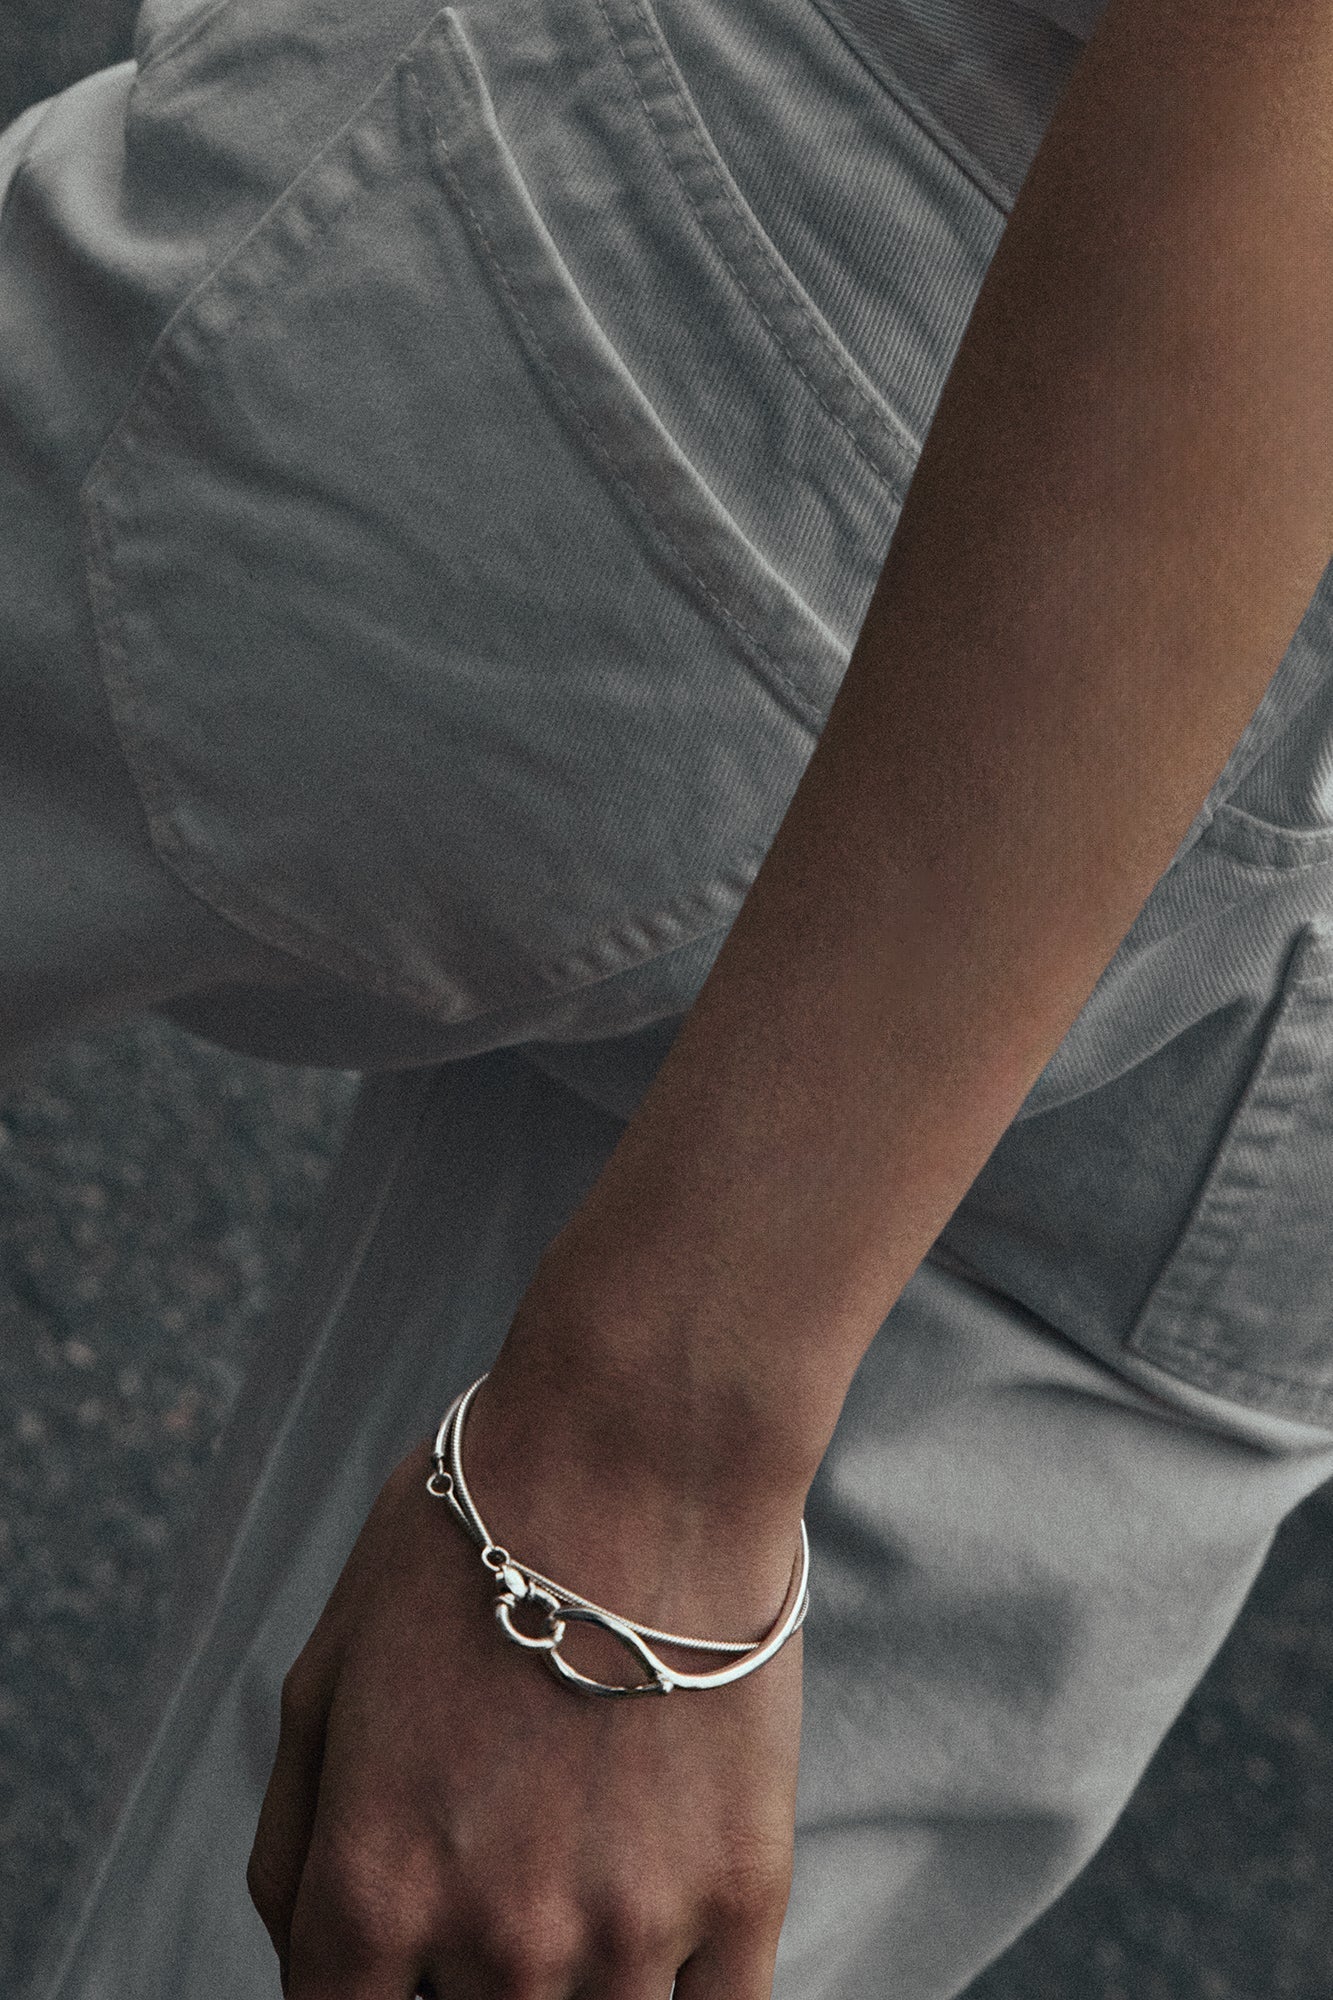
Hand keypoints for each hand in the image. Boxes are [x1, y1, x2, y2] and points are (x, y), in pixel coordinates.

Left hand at [246, 1372, 803, 1997]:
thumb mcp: (319, 1684)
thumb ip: (294, 1856)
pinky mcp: (741, 1895)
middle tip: (507, 1860)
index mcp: (370, 1899)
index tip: (409, 1949)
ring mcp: (626, 1934)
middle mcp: (495, 1947)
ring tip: (583, 1871)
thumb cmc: (467, 1549)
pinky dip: (679, 1993)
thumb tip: (315, 1967)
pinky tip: (661, 1915)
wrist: (633, 1454)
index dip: (370, 1996)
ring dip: (577, 1985)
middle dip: (472, 1974)